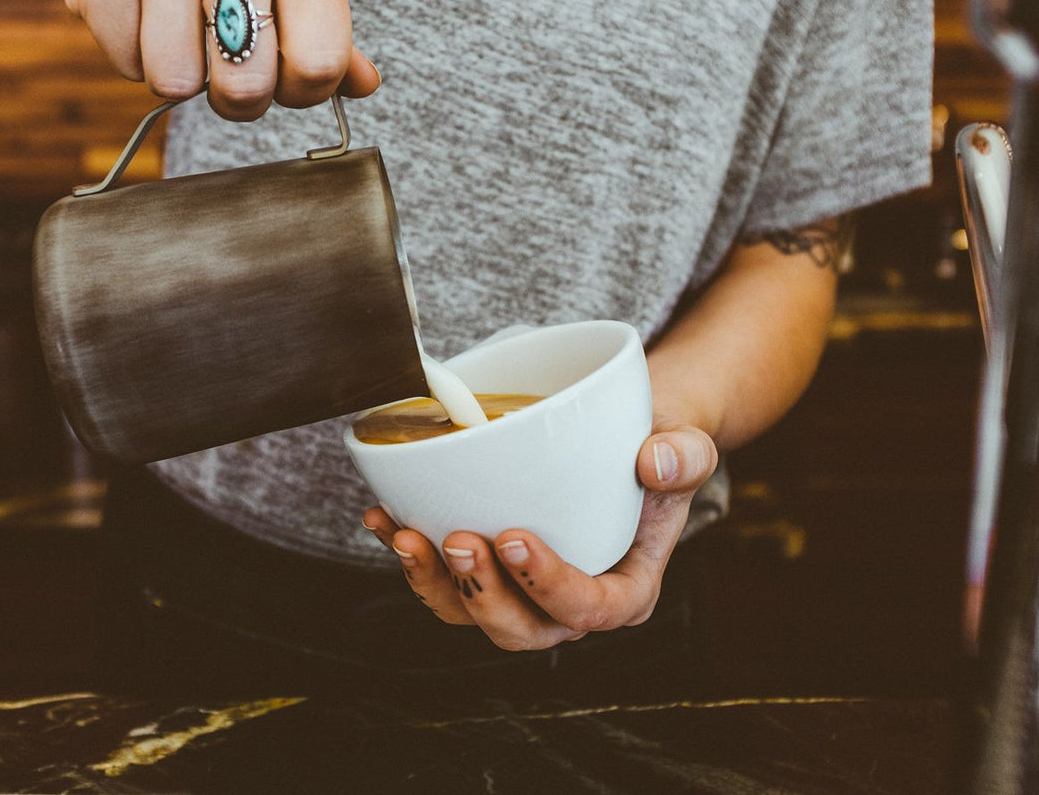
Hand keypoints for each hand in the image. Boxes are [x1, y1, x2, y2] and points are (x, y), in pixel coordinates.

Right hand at [36, 0, 381, 117]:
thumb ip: (322, 23)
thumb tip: (362, 85)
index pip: (320, 62)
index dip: (303, 90)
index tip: (286, 75)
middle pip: (246, 89)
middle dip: (237, 97)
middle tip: (229, 65)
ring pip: (177, 83)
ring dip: (178, 69)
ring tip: (179, 21)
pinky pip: (125, 63)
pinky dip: (132, 47)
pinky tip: (142, 2)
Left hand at [362, 418, 717, 650]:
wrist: (623, 441)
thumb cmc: (655, 452)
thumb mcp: (687, 447)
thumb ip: (684, 456)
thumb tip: (653, 463)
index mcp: (625, 590)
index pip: (590, 608)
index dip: (548, 585)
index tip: (514, 537)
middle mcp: (566, 605)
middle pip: (520, 629)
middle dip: (483, 594)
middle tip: (459, 539)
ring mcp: (520, 593)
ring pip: (469, 614)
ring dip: (433, 583)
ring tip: (406, 536)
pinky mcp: (484, 570)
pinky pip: (440, 578)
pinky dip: (408, 552)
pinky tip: (383, 518)